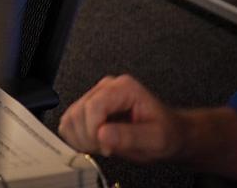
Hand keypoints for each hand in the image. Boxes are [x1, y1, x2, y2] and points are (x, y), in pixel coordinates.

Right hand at [59, 75, 186, 161]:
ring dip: (82, 138)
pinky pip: (69, 121)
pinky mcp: (88, 106)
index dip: (95, 131)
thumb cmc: (164, 133)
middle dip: (89, 137)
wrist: (167, 132)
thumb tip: (102, 134)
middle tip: (106, 149)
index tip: (107, 147)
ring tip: (102, 146)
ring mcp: (95, 95)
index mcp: (124, 88)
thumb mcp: (155, 139)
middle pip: (79, 111)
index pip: (94, 106)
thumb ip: (130, 136)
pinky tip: (95, 142)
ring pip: (70, 117)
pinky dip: (77, 137)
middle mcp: (107, 87)